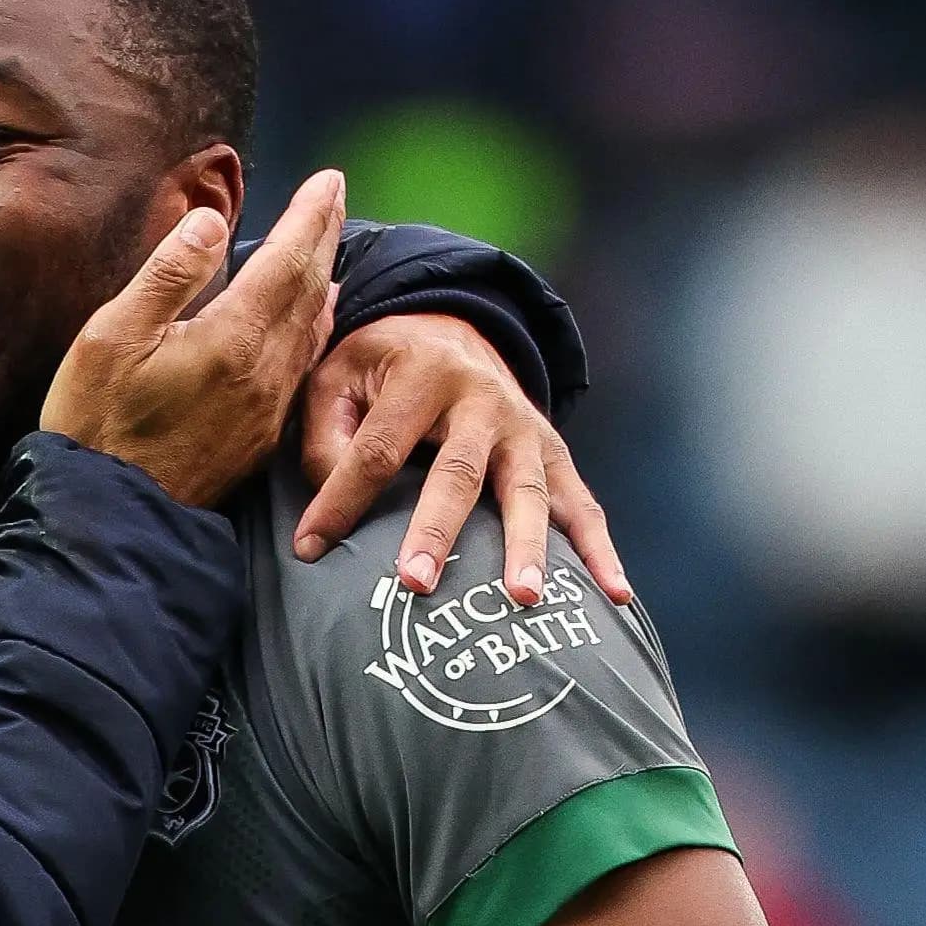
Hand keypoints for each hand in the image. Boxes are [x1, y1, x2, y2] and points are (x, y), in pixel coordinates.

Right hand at [41, 170, 345, 508]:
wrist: (109, 517)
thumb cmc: (96, 424)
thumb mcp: (112, 336)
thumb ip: (168, 275)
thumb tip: (211, 221)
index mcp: (230, 339)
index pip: (286, 262)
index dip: (308, 216)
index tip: (327, 180)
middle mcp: (263, 372)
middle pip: (310, 290)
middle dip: (324, 237)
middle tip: (336, 196)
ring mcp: (266, 408)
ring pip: (312, 328)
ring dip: (325, 279)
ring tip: (330, 244)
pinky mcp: (259, 437)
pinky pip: (302, 365)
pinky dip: (315, 326)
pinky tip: (315, 317)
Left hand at [292, 315, 633, 605]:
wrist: (452, 327)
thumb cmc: (382, 367)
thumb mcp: (338, 376)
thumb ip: (326, 435)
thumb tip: (333, 505)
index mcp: (423, 373)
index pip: (377, 448)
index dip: (342, 500)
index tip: (311, 549)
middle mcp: (482, 398)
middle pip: (457, 470)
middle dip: (436, 530)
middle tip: (416, 584)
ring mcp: (525, 428)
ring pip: (527, 490)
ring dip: (527, 546)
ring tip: (523, 597)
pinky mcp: (554, 453)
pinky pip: (582, 504)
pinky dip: (600, 549)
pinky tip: (614, 594)